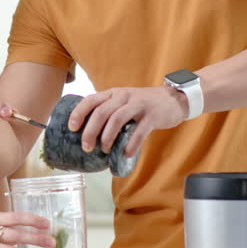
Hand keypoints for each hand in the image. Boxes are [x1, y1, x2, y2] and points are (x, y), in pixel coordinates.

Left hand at [68, 85, 188, 156]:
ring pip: (117, 119)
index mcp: (113, 93)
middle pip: (101, 112)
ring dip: (107, 138)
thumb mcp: (123, 102)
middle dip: (90, 131)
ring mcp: (139, 105)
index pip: (91, 100)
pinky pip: (139, 131)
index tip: (71, 128)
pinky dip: (131, 145)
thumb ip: (109, 112)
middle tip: (86, 147)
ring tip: (105, 151)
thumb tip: (89, 135)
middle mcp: (124, 96)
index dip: (78, 113)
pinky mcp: (153, 115)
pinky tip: (126, 154)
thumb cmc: (143, 105)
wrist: (174, 99)